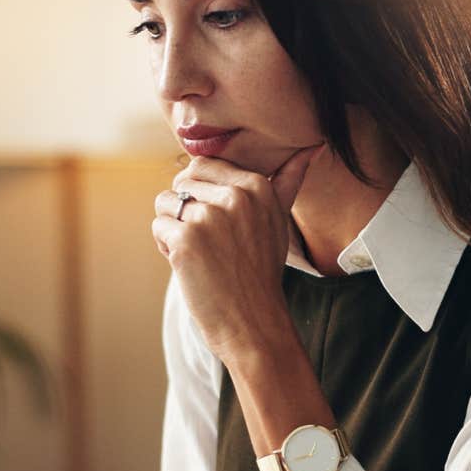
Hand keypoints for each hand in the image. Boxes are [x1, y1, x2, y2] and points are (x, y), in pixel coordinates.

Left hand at [152, 145, 322, 365]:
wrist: (254, 322)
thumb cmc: (261, 272)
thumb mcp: (279, 221)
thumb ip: (288, 181)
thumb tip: (312, 147)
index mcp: (256, 186)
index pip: (202, 166)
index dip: (201, 195)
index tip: (219, 225)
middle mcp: (234, 197)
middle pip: (180, 183)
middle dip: (185, 211)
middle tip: (211, 244)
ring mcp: (209, 217)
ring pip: (165, 204)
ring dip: (174, 229)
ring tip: (201, 254)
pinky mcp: (186, 240)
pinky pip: (158, 227)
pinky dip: (166, 248)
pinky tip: (190, 266)